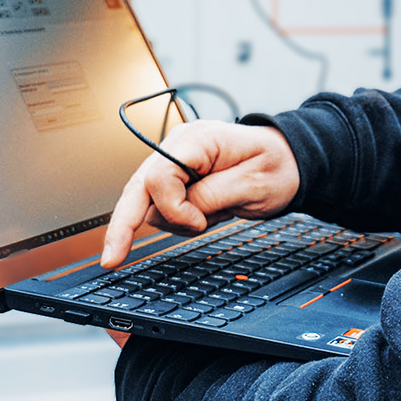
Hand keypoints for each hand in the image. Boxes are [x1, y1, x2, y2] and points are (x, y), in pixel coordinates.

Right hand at [100, 120, 299, 267]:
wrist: (289, 161)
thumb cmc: (276, 165)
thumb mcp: (251, 184)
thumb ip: (209, 197)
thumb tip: (176, 213)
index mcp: (196, 141)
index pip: (158, 175)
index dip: (173, 207)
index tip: (199, 224)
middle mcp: (176, 147)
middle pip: (136, 188)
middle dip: (123, 224)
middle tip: (112, 259)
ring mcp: (173, 162)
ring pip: (148, 202)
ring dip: (175, 221)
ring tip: (212, 215)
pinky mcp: (176, 178)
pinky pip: (161, 206)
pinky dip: (178, 220)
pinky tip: (203, 216)